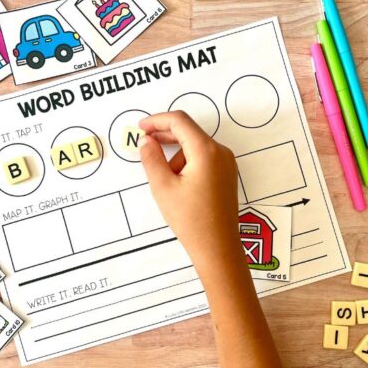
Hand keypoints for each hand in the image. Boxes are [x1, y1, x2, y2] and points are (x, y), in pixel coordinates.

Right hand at [138, 111, 245, 271]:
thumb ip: (151, 158)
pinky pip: (202, 157)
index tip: (141, 127)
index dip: (157, 120)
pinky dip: (186, 161)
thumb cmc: (191, 219)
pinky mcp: (226, 174)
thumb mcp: (163, 186)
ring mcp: (226, 163)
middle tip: (144, 143)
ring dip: (175, 153)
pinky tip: (176, 181)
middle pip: (189, 131)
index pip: (180, 122)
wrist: (217, 247)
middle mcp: (220, 153)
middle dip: (164, 135)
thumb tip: (146, 141)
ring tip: (164, 180)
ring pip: (194, 146)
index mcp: (206, 151)